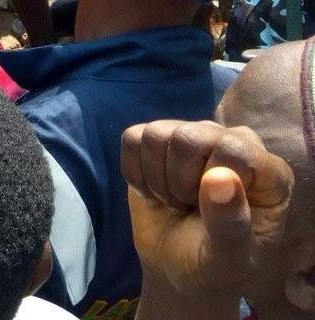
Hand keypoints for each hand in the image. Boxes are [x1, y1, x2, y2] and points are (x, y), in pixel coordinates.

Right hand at [122, 119, 293, 300]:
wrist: (176, 265)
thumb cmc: (214, 267)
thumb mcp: (229, 260)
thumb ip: (231, 224)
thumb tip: (221, 178)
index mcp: (268, 171)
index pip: (232, 149)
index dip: (210, 182)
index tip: (212, 213)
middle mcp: (233, 142)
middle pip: (187, 137)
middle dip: (178, 182)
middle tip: (189, 207)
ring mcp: (194, 134)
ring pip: (155, 135)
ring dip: (157, 179)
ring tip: (174, 200)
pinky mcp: (157, 136)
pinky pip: (132, 138)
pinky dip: (136, 174)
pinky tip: (155, 191)